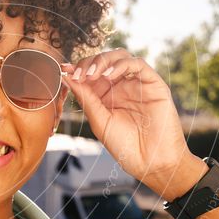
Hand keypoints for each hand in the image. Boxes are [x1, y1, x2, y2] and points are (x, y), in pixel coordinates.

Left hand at [62, 48, 205, 198]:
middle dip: (88, 63)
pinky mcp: (153, 84)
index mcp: (106, 96)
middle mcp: (122, 87)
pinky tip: (109, 76)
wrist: (151, 162)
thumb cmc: (126, 147)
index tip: (65, 71)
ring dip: (103, 61)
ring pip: (120, 57)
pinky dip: (121, 65)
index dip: (77, 69)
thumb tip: (68, 78)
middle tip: (79, 74)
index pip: (90, 72)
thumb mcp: (99, 121)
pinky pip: (137, 64)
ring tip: (92, 74)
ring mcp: (137, 84)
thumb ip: (86, 98)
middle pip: (104, 61)